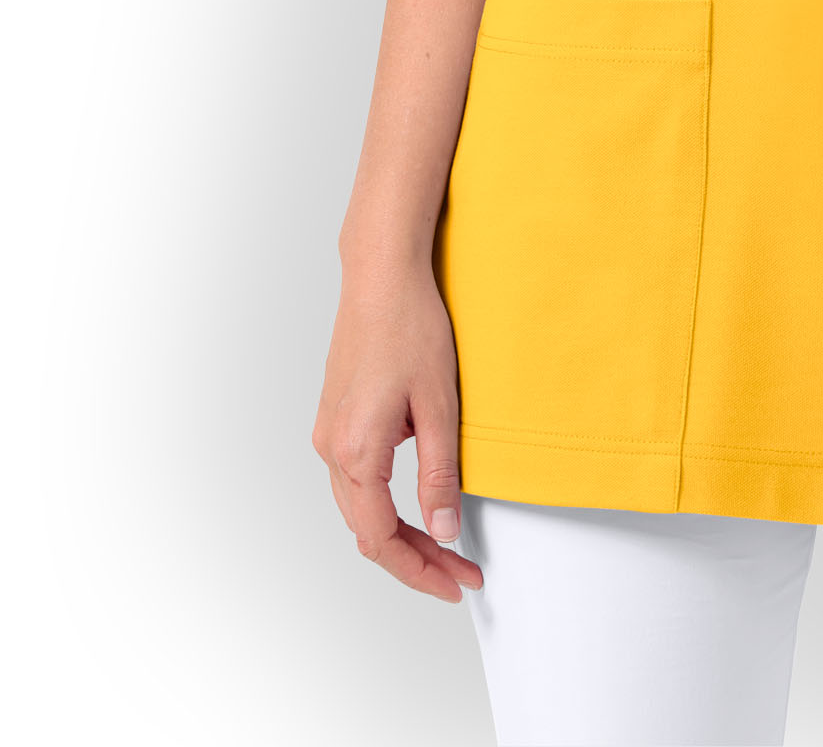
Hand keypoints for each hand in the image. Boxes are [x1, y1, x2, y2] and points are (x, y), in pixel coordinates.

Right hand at [312, 259, 483, 601]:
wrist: (381, 275)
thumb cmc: (411, 328)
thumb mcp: (439, 405)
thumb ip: (439, 475)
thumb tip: (444, 533)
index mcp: (356, 452)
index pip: (382, 539)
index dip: (420, 569)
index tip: (456, 582)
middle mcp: (331, 448)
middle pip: (367, 532)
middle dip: (414, 559)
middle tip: (458, 572)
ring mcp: (328, 432)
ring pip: (358, 508)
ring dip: (399, 533)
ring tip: (445, 546)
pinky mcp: (335, 418)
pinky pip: (354, 480)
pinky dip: (384, 503)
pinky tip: (418, 500)